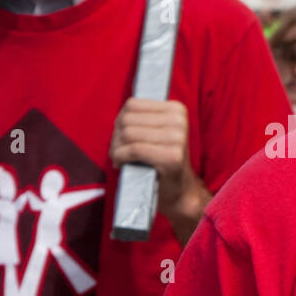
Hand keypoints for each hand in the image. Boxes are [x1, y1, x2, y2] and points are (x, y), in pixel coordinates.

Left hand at [110, 99, 210, 240]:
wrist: (179, 191)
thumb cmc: (161, 161)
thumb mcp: (156, 132)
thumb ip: (141, 118)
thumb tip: (120, 114)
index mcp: (176, 109)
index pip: (132, 104)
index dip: (119, 122)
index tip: (121, 138)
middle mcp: (179, 120)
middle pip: (127, 119)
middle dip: (116, 137)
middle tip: (117, 152)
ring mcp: (178, 137)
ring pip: (128, 133)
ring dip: (116, 148)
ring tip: (118, 158)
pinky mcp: (173, 156)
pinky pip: (134, 149)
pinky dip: (120, 157)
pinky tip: (121, 164)